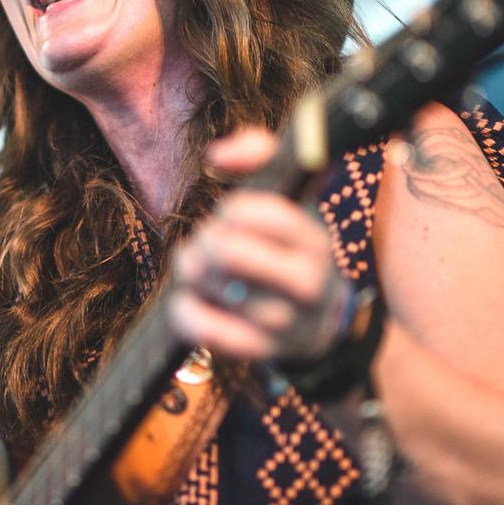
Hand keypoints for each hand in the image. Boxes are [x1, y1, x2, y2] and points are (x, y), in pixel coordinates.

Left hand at [169, 128, 348, 361]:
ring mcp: (285, 323)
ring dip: (193, 272)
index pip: (265, 213)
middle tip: (208, 243)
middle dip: (206, 241)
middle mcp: (308, 283)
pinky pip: (204, 329)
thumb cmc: (288, 248)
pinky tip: (189, 299)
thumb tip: (217, 155)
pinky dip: (185, 311)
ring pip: (214, 287)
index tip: (231, 215)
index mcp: (315, 240)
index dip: (233, 210)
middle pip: (229, 251)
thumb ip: (259, 153)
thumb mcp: (289, 196)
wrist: (318, 324)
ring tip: (201, 270)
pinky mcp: (259, 352)